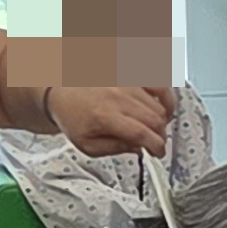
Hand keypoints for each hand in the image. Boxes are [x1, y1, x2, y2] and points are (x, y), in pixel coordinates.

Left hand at [47, 84, 172, 156]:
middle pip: (154, 120)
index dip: (156, 146)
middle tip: (155, 143)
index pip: (141, 134)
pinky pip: (159, 84)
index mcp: (104, 117)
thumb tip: (140, 148)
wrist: (60, 91)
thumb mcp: (87, 145)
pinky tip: (163, 108)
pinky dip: (166, 98)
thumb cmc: (72, 117)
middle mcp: (117, 97)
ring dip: (162, 121)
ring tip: (156, 128)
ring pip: (158, 106)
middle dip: (160, 136)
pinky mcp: (130, 74)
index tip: (158, 153)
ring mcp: (125, 83)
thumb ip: (115, 149)